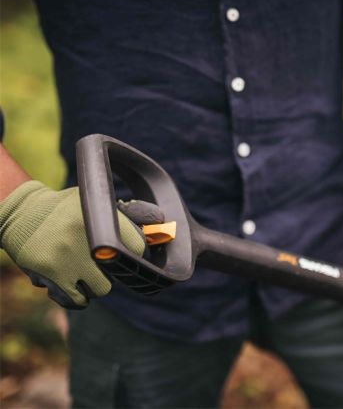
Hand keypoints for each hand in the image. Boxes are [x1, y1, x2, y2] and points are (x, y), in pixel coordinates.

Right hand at [0, 180, 162, 308]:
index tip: (127, 253)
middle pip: (119, 274)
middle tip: (98, 262)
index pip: (138, 246)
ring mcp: (70, 258)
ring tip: (82, 270)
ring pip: (102, 290)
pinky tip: (71, 282)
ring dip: (95, 285)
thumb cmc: (64, 209)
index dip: (135, 252)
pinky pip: (78, 301)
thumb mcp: (93, 202)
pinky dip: (78, 296)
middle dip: (111, 271)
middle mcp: (88, 238)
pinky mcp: (52, 275)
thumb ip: (125, 215)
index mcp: (100, 217)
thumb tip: (161, 224)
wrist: (21, 214)